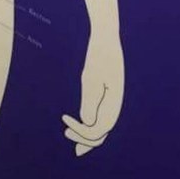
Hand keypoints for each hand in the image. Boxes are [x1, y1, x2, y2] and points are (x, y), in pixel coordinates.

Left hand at [62, 32, 123, 156]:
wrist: (105, 39)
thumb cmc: (98, 56)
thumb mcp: (91, 77)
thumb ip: (90, 100)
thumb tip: (87, 123)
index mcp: (114, 103)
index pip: (98, 130)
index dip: (82, 132)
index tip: (65, 121)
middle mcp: (115, 105)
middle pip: (101, 133)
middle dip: (85, 139)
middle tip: (66, 134)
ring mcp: (111, 101)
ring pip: (102, 127)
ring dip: (87, 136)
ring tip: (71, 138)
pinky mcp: (106, 95)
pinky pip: (100, 116)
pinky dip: (90, 125)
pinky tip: (80, 125)